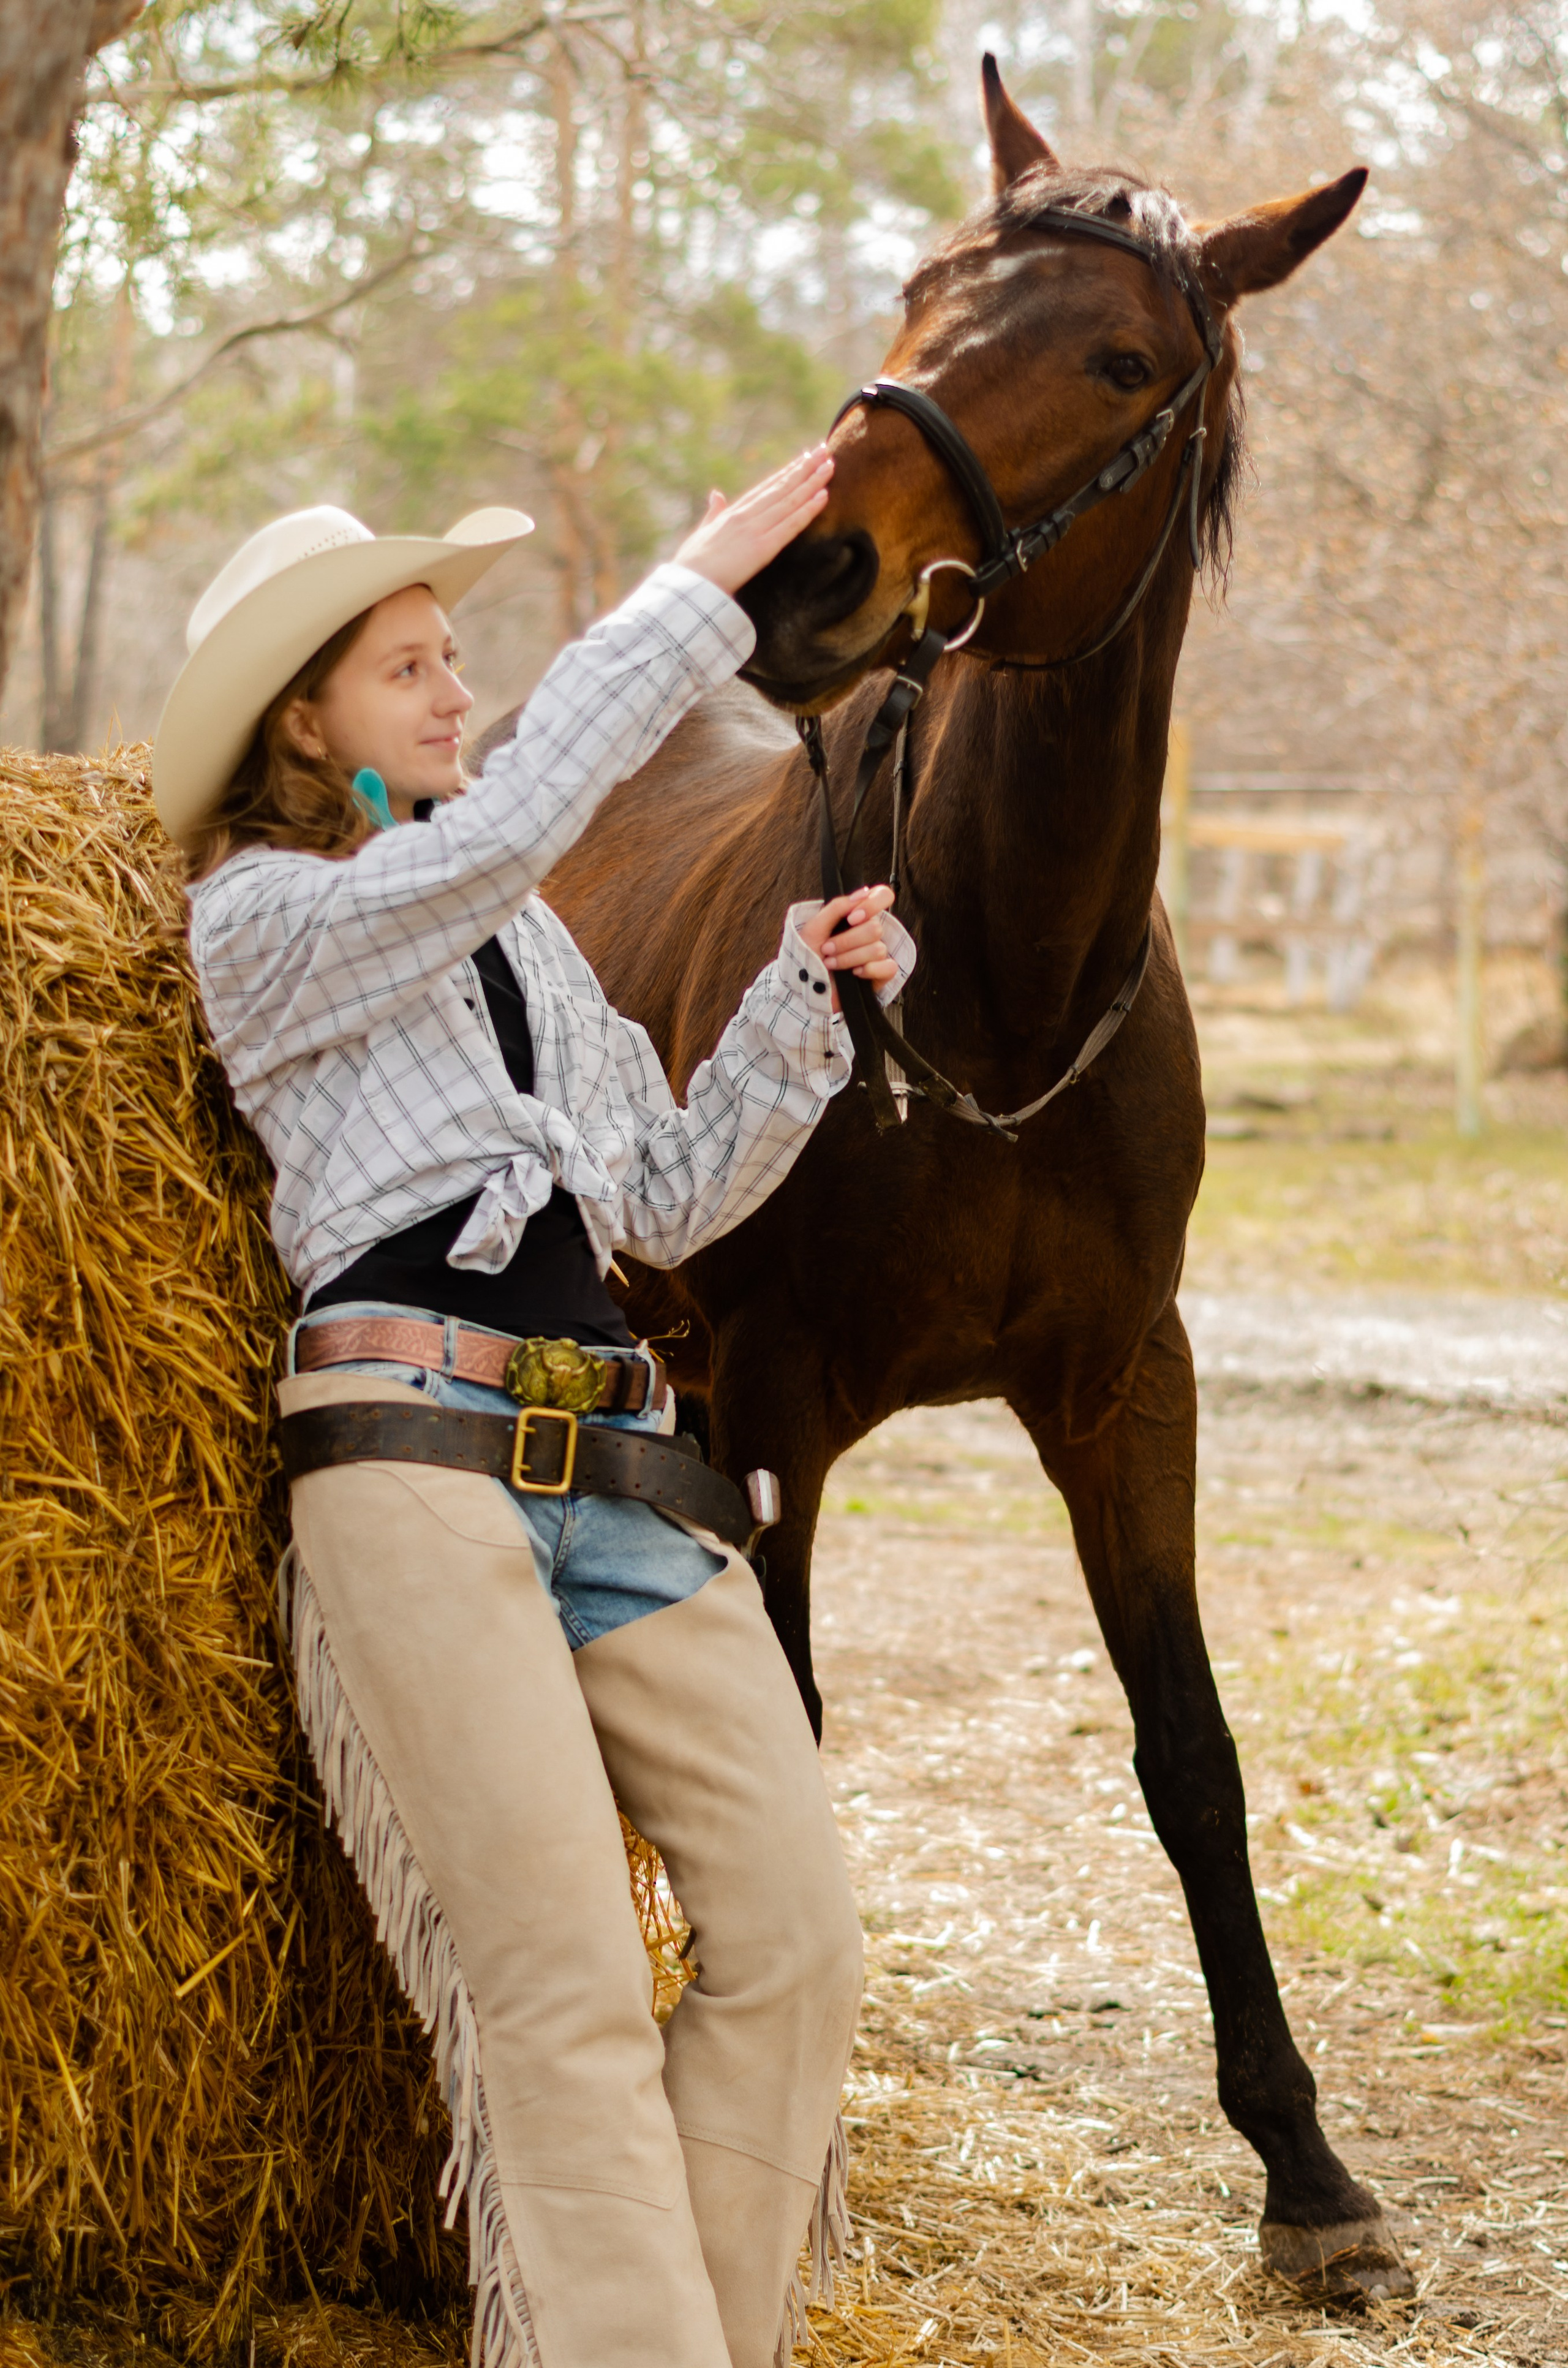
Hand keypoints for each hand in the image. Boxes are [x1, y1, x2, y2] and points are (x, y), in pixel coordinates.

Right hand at [674, 447, 833, 594]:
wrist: (687, 587)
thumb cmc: (691, 566)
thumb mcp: (702, 533)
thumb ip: (713, 513)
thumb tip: (716, 494)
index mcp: (733, 513)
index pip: (766, 487)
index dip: (787, 472)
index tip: (804, 458)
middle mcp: (746, 516)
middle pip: (782, 488)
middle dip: (805, 468)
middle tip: (825, 450)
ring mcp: (755, 530)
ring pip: (789, 501)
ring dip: (812, 482)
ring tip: (830, 464)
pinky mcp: (762, 548)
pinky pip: (790, 526)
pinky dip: (808, 510)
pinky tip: (823, 496)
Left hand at [796, 885, 897, 1013]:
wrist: (803, 987)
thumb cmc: (807, 956)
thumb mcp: (815, 927)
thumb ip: (837, 906)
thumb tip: (864, 892)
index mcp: (858, 917)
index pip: (883, 897)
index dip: (872, 905)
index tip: (851, 918)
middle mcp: (869, 933)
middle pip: (875, 928)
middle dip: (847, 941)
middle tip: (827, 949)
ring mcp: (876, 954)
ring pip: (877, 949)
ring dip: (849, 958)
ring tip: (831, 964)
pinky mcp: (880, 975)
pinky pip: (888, 967)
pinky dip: (869, 970)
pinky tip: (854, 974)